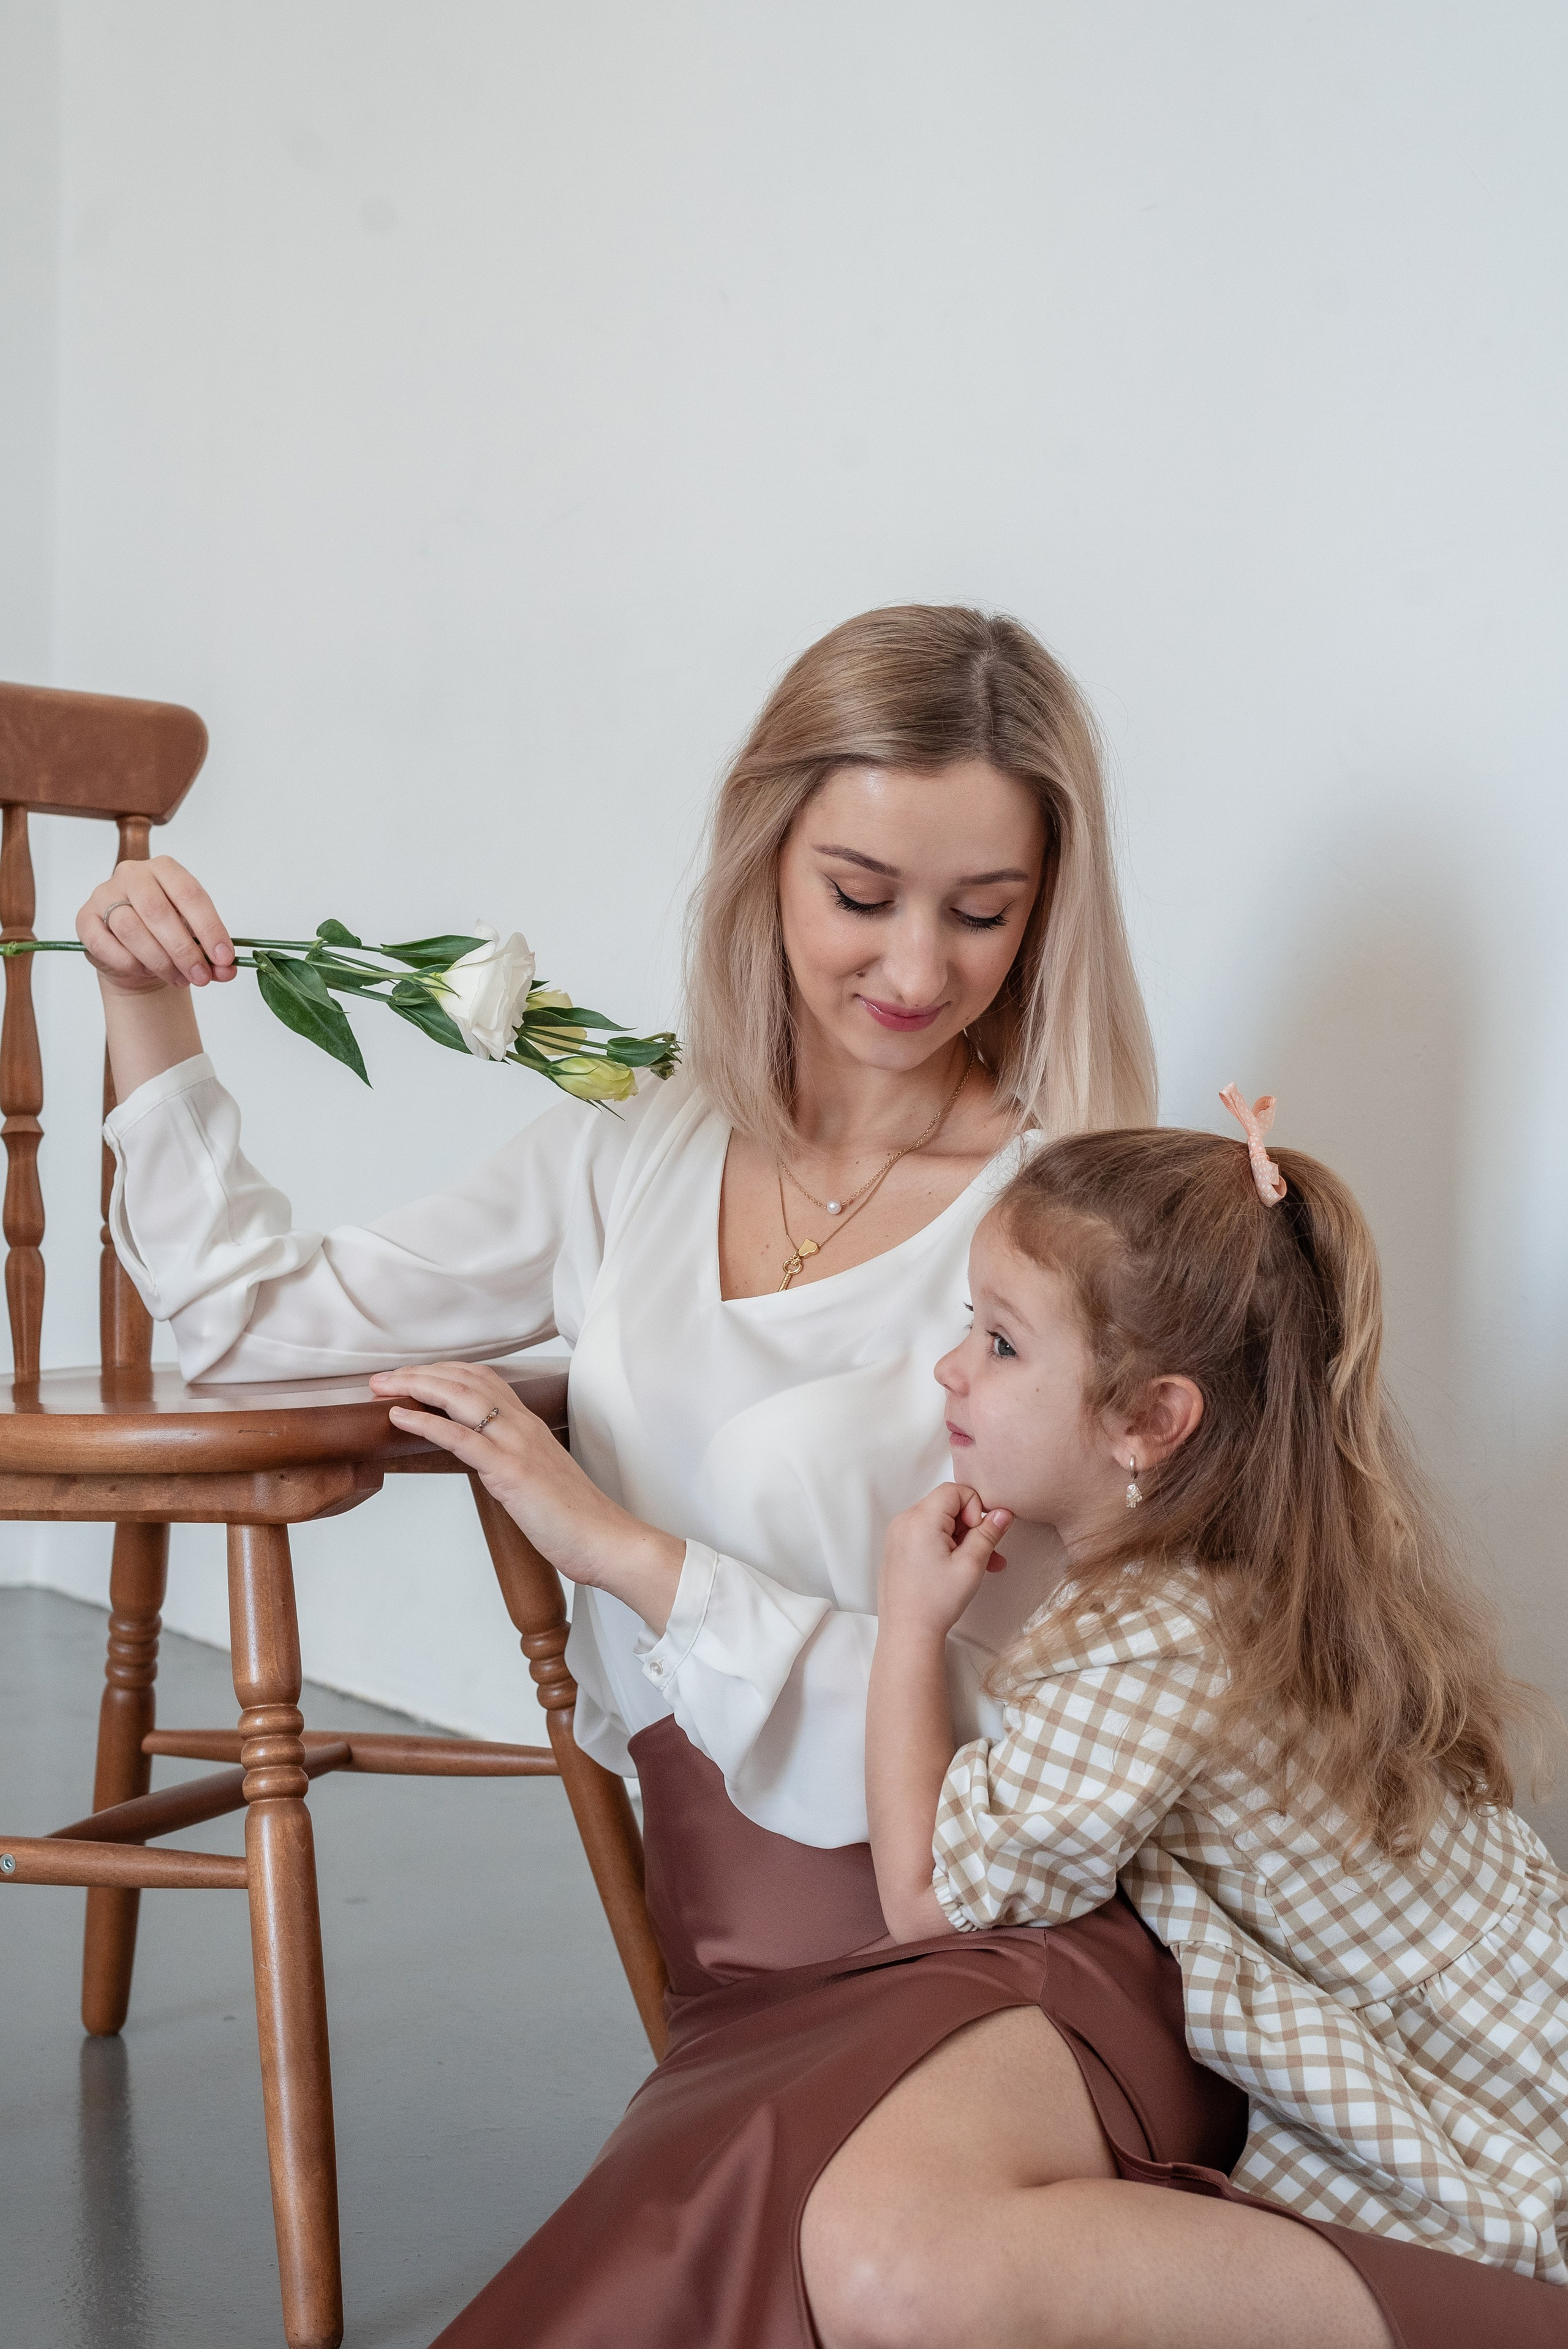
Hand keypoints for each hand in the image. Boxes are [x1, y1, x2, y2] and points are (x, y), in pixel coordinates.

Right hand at [78, 856, 236, 992]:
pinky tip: (144, 971)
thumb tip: (227, 970)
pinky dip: (128, 962)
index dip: (210, 928)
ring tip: (178, 979)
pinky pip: (103, 943)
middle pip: (158, 910)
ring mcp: (104, 894)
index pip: (190, 894)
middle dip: (183, 950)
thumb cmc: (167, 938)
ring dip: (159, 960)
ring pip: (130, 927)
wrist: (134, 956)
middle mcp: (132, 874)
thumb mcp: (195, 943)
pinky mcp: (85, 918)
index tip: (223, 958)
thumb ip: (212, 956)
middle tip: (200, 977)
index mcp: (165, 869)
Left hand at [368, 1362, 683, 1631]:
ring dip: (415, 1387)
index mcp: (530, 1426)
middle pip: (466, 1379)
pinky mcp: (510, 1471)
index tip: (413, 1376)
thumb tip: (488, 1466)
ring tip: (382, 1387)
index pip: (484, 1379)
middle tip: (384, 1378)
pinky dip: (425, 1421)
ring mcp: (517, 1445)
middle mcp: (523, 1426)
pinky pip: (460, 1437)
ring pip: (460, 1397)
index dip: (445, 1372)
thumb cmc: (576, 1520)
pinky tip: (399, 1416)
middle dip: (421, 1373)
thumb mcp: (540, 1481)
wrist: (607, 1541)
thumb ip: (513, 1465)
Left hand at [878, 1484, 1012, 1640]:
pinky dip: (945, 1544)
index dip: (974, 1508)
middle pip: (947, 1505)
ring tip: (979, 1565)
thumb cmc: (936, 1602)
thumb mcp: (971, 1564)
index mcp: (920, 1519)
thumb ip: (988, 1533)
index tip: (979, 1534)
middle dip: (971, 1526)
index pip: (955, 1491)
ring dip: (961, 1538)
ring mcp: (898, 1535)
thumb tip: (1002, 1512)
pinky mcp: (897, 1548)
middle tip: (985, 1553)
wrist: (908, 1632)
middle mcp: (904, 1521)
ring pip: (939, 1521)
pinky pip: (926, 1533)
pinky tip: (959, 1567)